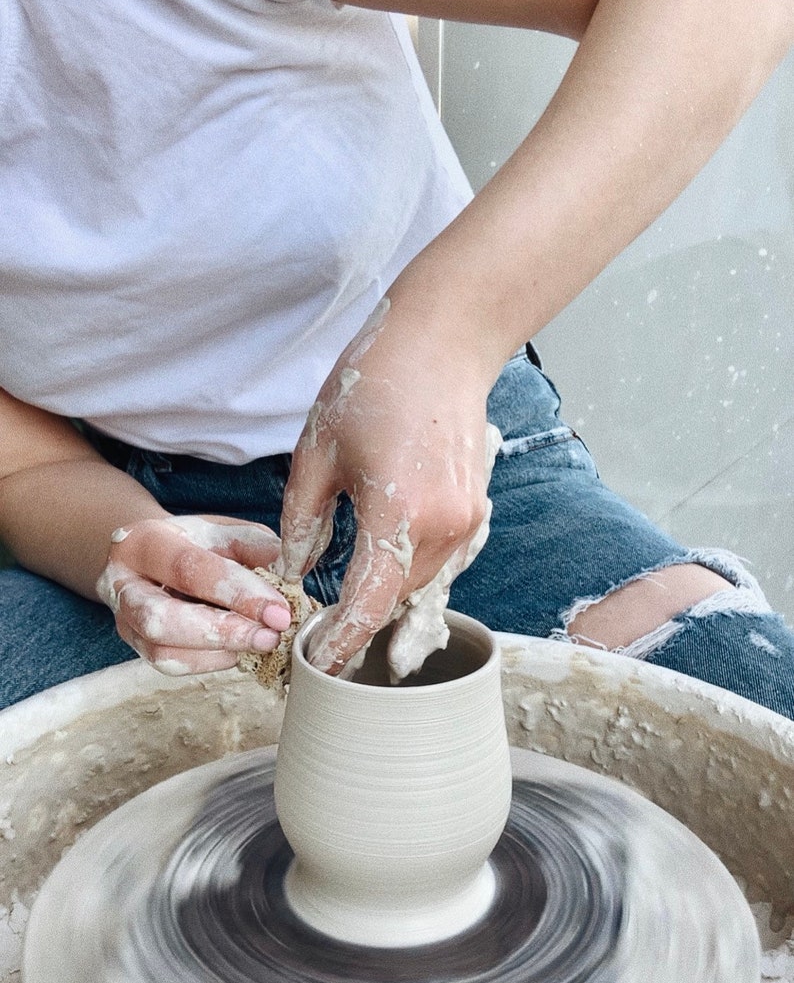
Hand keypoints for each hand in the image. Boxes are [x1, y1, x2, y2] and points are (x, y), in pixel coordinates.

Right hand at [96, 514, 292, 674]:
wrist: (157, 556)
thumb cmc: (198, 543)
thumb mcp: (227, 532)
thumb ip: (256, 550)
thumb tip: (289, 580)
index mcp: (145, 541)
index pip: (189, 569)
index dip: (238, 592)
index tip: (279, 610)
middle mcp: (122, 582)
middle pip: (162, 619)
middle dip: (222, 631)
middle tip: (269, 636)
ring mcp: (124, 619)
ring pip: (162, 652)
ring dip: (218, 653)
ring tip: (260, 644)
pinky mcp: (136, 646)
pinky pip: (170, 665)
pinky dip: (211, 662)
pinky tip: (239, 650)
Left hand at [278, 298, 499, 674]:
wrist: (444, 344)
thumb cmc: (374, 384)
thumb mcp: (317, 450)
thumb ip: (303, 519)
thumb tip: (296, 570)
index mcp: (400, 511)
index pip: (369, 602)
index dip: (342, 641)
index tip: (319, 666)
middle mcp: (445, 526)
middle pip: (393, 597)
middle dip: (356, 617)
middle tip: (315, 629)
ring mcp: (468, 519)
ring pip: (417, 581)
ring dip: (381, 592)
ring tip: (341, 598)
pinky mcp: (475, 510)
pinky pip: (436, 558)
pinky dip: (404, 568)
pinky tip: (377, 560)